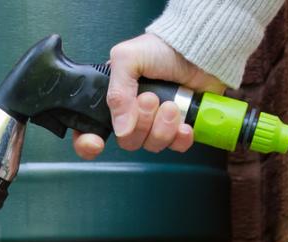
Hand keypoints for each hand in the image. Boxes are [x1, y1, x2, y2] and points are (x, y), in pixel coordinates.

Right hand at [73, 33, 225, 159]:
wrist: (200, 49)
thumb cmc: (163, 48)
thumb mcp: (127, 59)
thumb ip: (117, 93)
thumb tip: (121, 129)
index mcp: (114, 99)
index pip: (90, 130)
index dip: (88, 142)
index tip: (97, 143)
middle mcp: (132, 114)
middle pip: (126, 140)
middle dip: (141, 123)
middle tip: (152, 99)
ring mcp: (156, 123)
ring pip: (150, 145)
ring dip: (162, 127)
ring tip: (171, 105)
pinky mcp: (179, 128)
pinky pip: (175, 147)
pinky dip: (179, 138)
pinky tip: (184, 124)